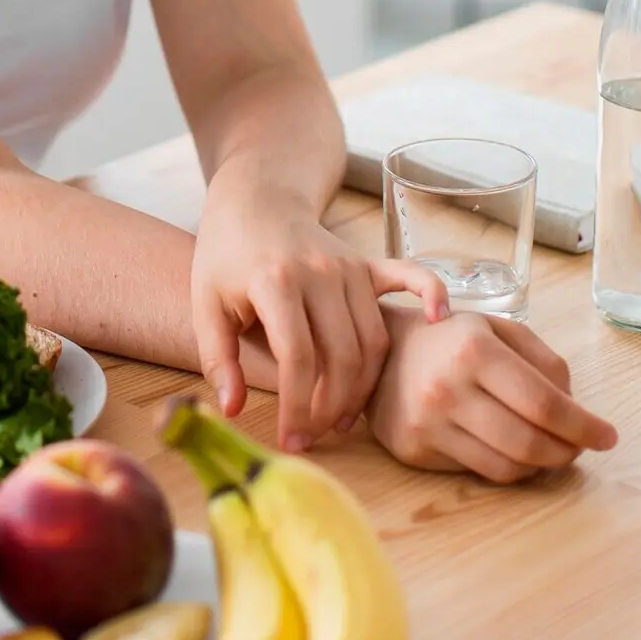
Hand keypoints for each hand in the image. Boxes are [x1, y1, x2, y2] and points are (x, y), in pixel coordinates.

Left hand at [191, 167, 450, 450]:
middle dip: (330, 407)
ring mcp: (349, 266)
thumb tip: (232, 409)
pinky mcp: (367, 263)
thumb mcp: (205, 303)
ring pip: (373, 340)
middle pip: (342, 356)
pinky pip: (410, 279)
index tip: (289, 438)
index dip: (296, 407)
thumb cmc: (226, 255)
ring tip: (340, 418)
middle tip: (314, 436)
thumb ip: (217, 358)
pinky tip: (436, 322)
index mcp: (275, 281)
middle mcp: (319, 273)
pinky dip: (430, 296)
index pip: (297, 358)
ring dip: (363, 387)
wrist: (254, 201)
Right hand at [365, 306, 618, 482]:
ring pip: (507, 467)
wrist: (380, 353)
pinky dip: (508, 468)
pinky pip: (478, 472)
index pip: (544, 403)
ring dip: (541, 465)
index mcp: (474, 350)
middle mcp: (447, 388)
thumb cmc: (450, 339)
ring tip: (551, 452)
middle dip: (567, 452)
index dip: (583, 426)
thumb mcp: (498, 329)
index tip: (607, 436)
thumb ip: (544, 361)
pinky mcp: (414, 450)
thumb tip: (575, 409)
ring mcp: (427, 423)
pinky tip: (513, 453)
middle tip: (580, 448)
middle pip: (529, 443)